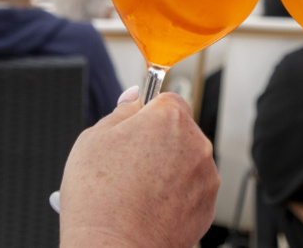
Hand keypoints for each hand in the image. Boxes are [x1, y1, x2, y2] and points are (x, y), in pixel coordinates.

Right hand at [59, 91, 219, 247]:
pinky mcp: (208, 205)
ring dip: (170, 168)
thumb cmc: (99, 198)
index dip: (148, 113)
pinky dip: (177, 194)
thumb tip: (134, 97)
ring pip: (187, 161)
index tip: (135, 128)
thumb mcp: (94, 138)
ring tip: (137, 189)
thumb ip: (121, 111)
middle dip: (159, 142)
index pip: (168, 99)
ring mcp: (205, 176)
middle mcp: (196, 143)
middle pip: (180, 131)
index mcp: (169, 117)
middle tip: (129, 163)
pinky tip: (150, 205)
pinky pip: (193, 189)